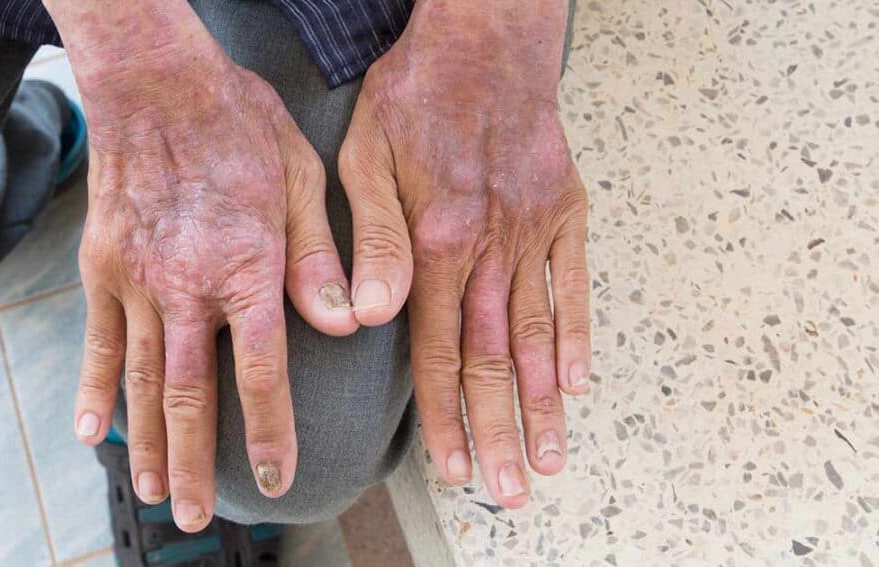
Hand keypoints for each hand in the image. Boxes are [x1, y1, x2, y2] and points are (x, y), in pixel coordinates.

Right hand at [44, 1, 356, 530]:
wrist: (156, 85)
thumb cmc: (238, 126)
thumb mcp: (302, 179)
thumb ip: (321, 257)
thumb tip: (346, 322)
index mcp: (246, 270)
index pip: (262, 373)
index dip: (269, 434)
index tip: (275, 480)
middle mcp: (187, 288)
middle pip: (192, 396)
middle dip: (196, 464)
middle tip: (195, 517)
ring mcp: (136, 282)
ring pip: (143, 381)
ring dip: (149, 443)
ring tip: (154, 491)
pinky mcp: (101, 269)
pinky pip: (97, 342)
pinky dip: (95, 390)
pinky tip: (93, 431)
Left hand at [339, 0, 590, 506]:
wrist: (486, 40)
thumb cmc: (415, 96)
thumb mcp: (366, 158)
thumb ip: (373, 243)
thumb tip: (367, 317)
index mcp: (437, 242)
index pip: (439, 351)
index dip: (445, 416)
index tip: (453, 468)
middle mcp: (490, 247)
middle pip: (495, 360)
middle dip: (499, 433)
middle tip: (508, 491)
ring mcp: (534, 233)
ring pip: (538, 336)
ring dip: (543, 404)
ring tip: (547, 458)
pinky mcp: (565, 213)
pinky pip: (573, 286)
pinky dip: (576, 337)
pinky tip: (578, 384)